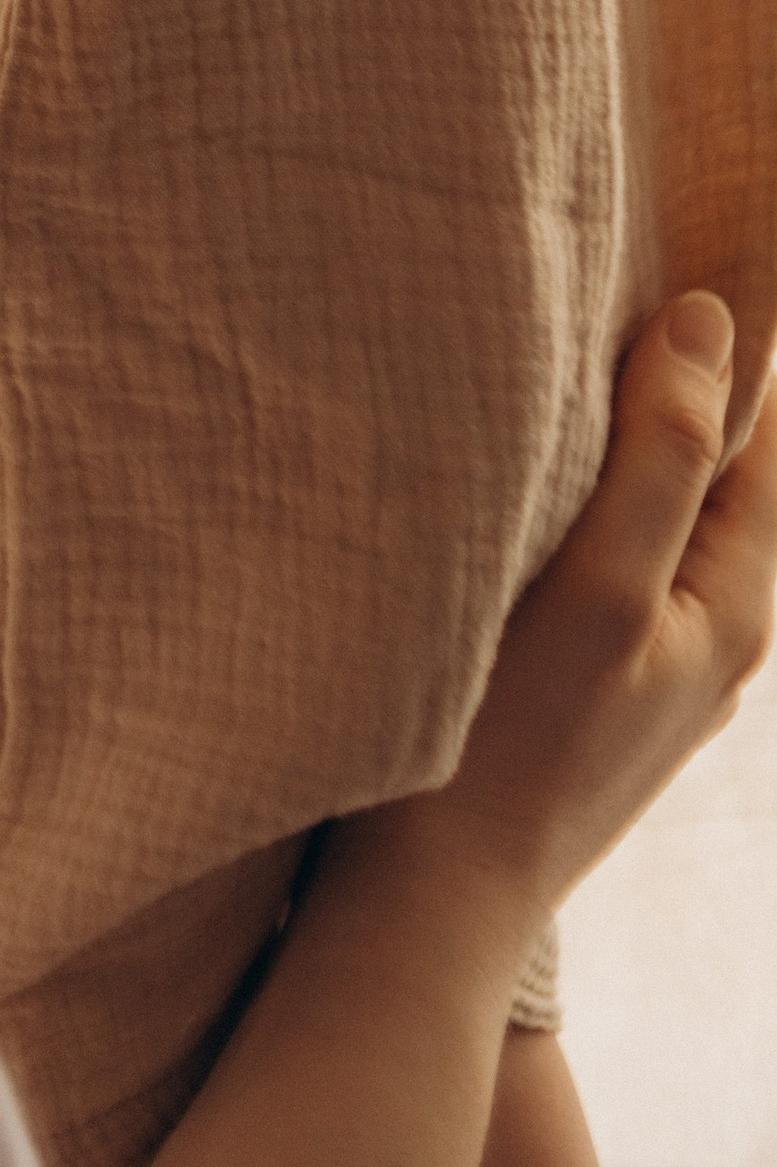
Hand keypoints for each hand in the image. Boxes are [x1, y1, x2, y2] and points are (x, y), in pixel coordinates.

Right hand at [108, 298, 776, 1166]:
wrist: (423, 908)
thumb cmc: (508, 747)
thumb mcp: (600, 586)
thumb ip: (663, 457)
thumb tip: (712, 323)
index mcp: (732, 612)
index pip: (758, 440)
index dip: (718, 351)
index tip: (656, 258)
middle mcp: (700, 642)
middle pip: (697, 476)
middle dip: (648, 391)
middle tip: (570, 295)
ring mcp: (634, 672)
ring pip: (634, 521)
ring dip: (592, 453)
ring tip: (518, 373)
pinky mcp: (567, 691)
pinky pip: (584, 568)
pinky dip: (554, 513)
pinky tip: (488, 490)